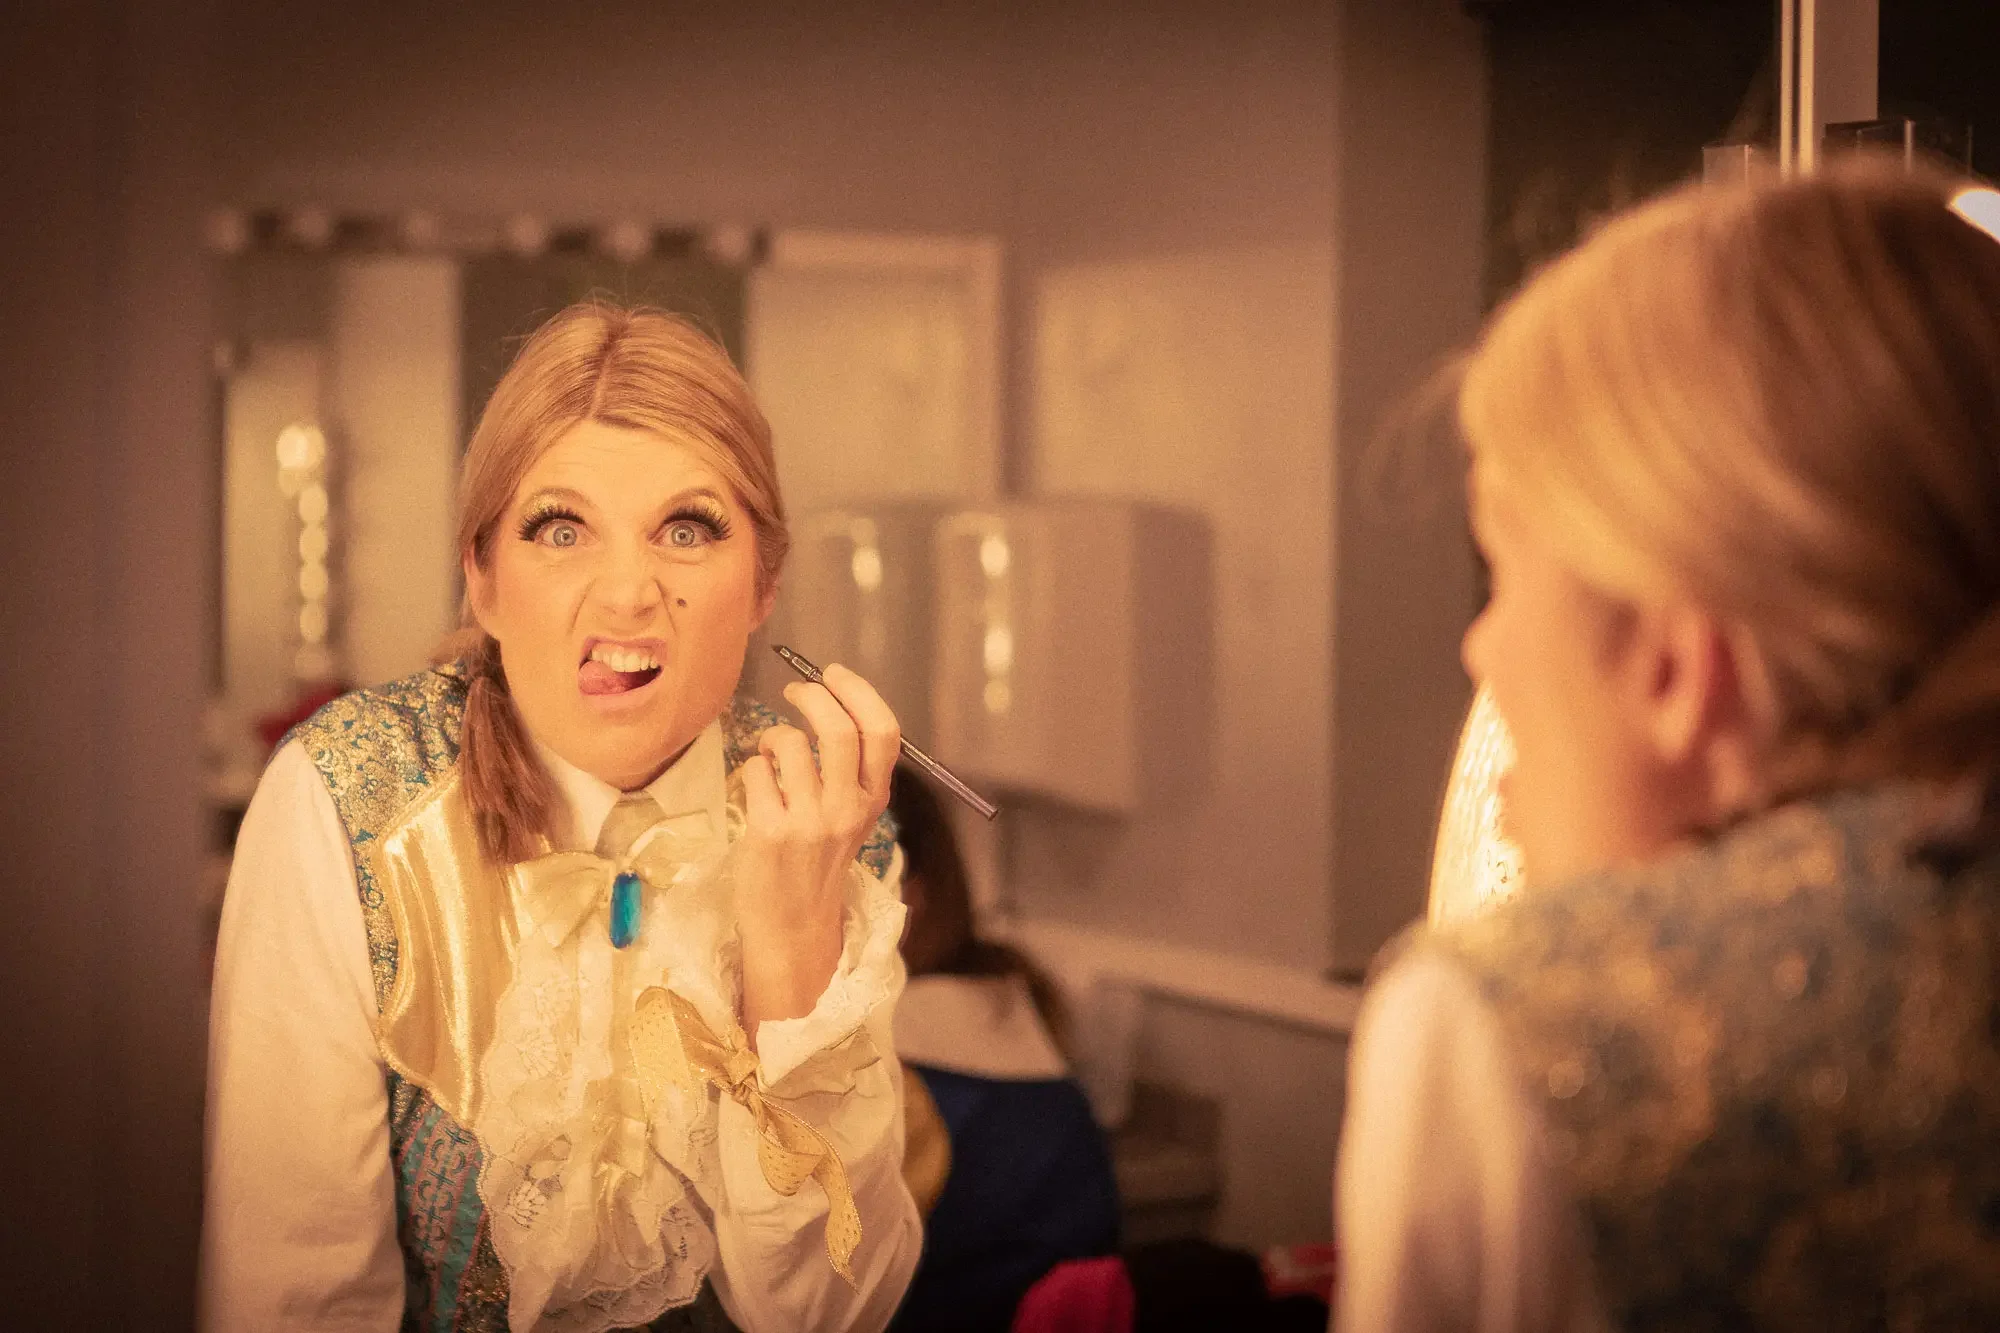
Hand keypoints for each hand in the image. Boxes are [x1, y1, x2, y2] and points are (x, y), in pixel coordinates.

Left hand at [735, 664, 900, 1035]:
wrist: (793, 926)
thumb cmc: (817, 863)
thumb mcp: (851, 818)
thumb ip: (849, 772)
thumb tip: (827, 704)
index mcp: (872, 800)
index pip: (883, 732)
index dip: (858, 693)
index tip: (833, 675)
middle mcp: (847, 809)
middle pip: (838, 729)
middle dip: (813, 696)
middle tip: (795, 691)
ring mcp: (809, 821)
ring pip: (790, 743)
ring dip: (773, 737)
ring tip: (770, 754)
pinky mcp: (770, 832)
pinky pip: (756, 771)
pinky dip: (751, 768)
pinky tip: (756, 788)